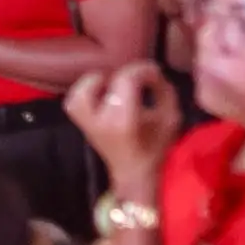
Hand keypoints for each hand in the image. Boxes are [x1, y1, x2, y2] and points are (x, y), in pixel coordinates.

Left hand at [67, 58, 185, 187]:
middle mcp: (101, 122)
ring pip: (79, 94)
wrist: (134, 174)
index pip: (126, 81)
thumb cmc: (155, 148)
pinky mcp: (82, 125)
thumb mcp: (170, 118)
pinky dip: (84, 92)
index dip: (141, 70)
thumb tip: (153, 72)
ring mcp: (88, 124)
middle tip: (136, 78)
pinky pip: (73, 102)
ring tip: (112, 83)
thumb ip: (164, 91)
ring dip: (95, 82)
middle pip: (103, 83)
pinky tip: (101, 92)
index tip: (154, 72)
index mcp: (124, 122)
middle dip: (124, 74)